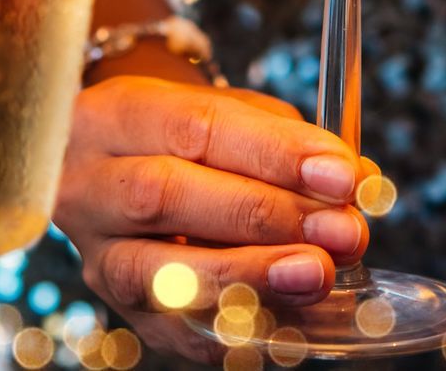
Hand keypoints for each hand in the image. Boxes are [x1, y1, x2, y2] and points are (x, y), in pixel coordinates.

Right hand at [55, 76, 367, 362]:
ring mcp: (95, 253)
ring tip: (317, 275)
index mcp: (116, 114)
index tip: (342, 176)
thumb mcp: (233, 114)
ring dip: (247, 275)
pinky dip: (233, 331)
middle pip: (164, 196)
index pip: (196, 127)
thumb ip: (289, 142)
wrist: (122, 168)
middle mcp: (89, 183)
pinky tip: (289, 324)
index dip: (274, 153)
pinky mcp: (116, 308)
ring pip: (155, 272)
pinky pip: (170, 331)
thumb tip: (357, 183)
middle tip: (341, 231)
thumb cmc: (190, 139)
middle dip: (263, 215)